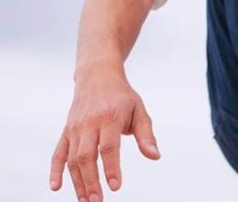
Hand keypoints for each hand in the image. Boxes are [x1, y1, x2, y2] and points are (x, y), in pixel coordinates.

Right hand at [50, 66, 159, 201]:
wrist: (97, 76)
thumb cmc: (122, 96)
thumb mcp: (139, 110)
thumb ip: (146, 135)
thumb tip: (155, 156)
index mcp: (110, 117)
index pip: (109, 146)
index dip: (111, 168)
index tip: (116, 186)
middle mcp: (89, 123)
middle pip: (87, 155)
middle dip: (91, 181)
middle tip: (98, 201)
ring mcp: (75, 128)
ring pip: (72, 158)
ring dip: (78, 181)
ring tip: (86, 200)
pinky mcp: (66, 131)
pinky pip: (58, 153)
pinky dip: (55, 170)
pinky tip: (56, 187)